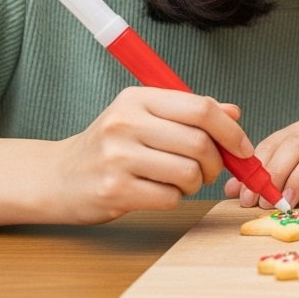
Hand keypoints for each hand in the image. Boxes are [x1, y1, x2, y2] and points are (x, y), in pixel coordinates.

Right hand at [52, 87, 252, 223]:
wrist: (56, 177)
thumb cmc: (109, 146)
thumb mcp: (144, 117)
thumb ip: (189, 112)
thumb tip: (234, 112)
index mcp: (137, 99)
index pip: (200, 108)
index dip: (230, 130)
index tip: (242, 148)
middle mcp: (126, 123)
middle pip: (199, 142)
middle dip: (216, 162)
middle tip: (209, 170)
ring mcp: (118, 157)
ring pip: (188, 172)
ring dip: (195, 183)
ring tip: (181, 181)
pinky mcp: (114, 190)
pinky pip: (169, 197)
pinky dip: (174, 198)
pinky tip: (158, 192)